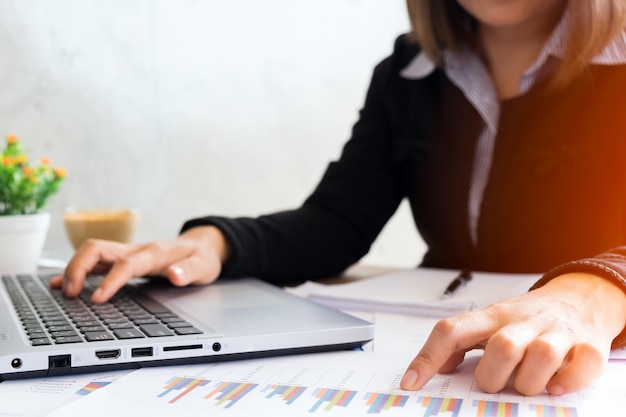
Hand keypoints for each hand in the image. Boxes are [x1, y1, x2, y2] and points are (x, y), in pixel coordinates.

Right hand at [50, 226, 229, 303]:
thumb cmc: (201, 257)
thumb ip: (190, 271)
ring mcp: (127, 254)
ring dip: (73, 269)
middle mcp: (136, 250)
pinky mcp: (123, 260)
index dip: (110, 281)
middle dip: (78, 268)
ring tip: (63, 292)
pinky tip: (61, 285)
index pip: (126, 264)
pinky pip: (95, 262)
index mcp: (154, 253)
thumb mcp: (204, 266)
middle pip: (98, 249)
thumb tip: (176, 275)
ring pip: (92, 253)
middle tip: (70, 294)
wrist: (202, 246)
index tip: (96, 299)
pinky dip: (77, 272)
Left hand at [400, 272, 625, 395]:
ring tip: (526, 384)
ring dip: (530, 382)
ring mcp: (556, 332)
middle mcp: (522, 321)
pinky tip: (557, 385)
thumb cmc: (527, 316)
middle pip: (501, 347)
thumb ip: (463, 342)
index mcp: (492, 316)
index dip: (428, 358)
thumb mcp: (492, 322)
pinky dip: (569, 380)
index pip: (451, 330)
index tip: (411, 384)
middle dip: (492, 376)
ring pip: (542, 357)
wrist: (580, 295)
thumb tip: (437, 368)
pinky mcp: (588, 344)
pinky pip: (582, 363)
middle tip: (494, 383)